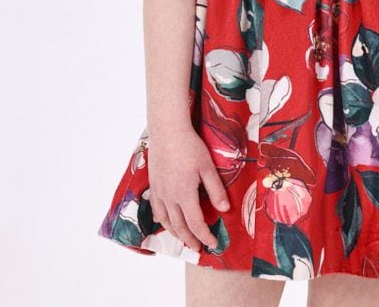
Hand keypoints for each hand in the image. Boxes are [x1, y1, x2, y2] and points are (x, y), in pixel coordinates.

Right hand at [146, 125, 230, 251]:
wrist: (167, 131)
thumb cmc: (190, 147)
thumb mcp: (207, 167)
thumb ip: (215, 190)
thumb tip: (225, 210)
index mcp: (184, 195)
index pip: (196, 224)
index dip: (205, 236)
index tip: (213, 244)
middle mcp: (169, 198)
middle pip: (179, 227)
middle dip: (190, 239)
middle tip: (198, 248)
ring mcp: (159, 192)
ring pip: (165, 221)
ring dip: (176, 233)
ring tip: (184, 238)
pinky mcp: (153, 185)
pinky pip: (156, 210)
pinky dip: (162, 220)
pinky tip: (166, 220)